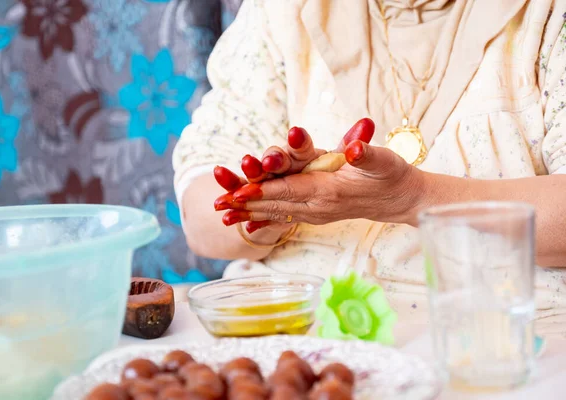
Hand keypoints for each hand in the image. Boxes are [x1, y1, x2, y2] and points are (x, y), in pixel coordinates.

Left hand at [213, 119, 375, 233]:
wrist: (399, 200)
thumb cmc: (391, 176)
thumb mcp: (383, 161)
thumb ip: (366, 155)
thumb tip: (354, 148)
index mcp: (329, 191)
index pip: (289, 191)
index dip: (263, 191)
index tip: (238, 193)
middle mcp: (318, 207)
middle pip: (275, 205)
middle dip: (244, 204)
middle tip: (216, 205)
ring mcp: (315, 214)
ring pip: (275, 214)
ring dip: (248, 214)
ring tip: (222, 215)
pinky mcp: (315, 214)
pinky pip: (284, 218)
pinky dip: (263, 220)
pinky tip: (246, 224)